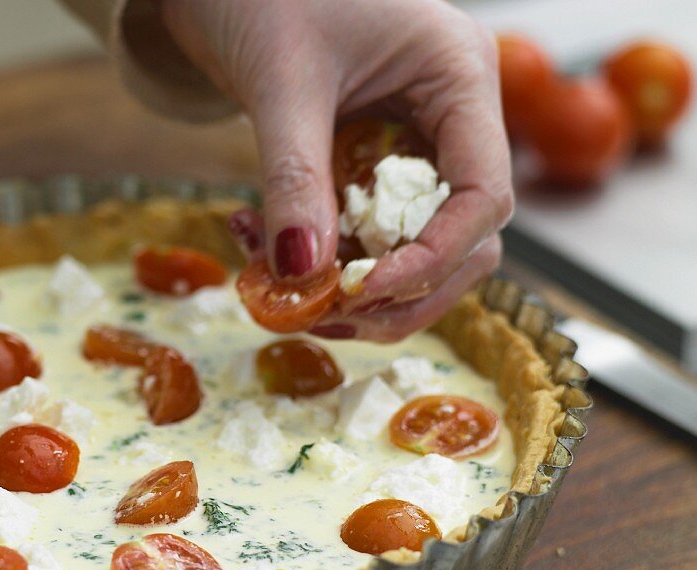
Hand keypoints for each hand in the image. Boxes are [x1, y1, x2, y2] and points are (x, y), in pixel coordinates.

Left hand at [160, 0, 513, 340]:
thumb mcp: (281, 83)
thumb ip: (295, 176)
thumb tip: (302, 272)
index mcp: (457, 76)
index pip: (483, 193)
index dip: (434, 257)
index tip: (366, 289)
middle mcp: (450, 116)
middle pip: (465, 238)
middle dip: (402, 290)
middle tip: (327, 314)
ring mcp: (414, 143)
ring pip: (419, 247)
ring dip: (362, 289)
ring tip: (293, 297)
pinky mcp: (371, 164)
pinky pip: (367, 232)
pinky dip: (325, 260)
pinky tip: (266, 256)